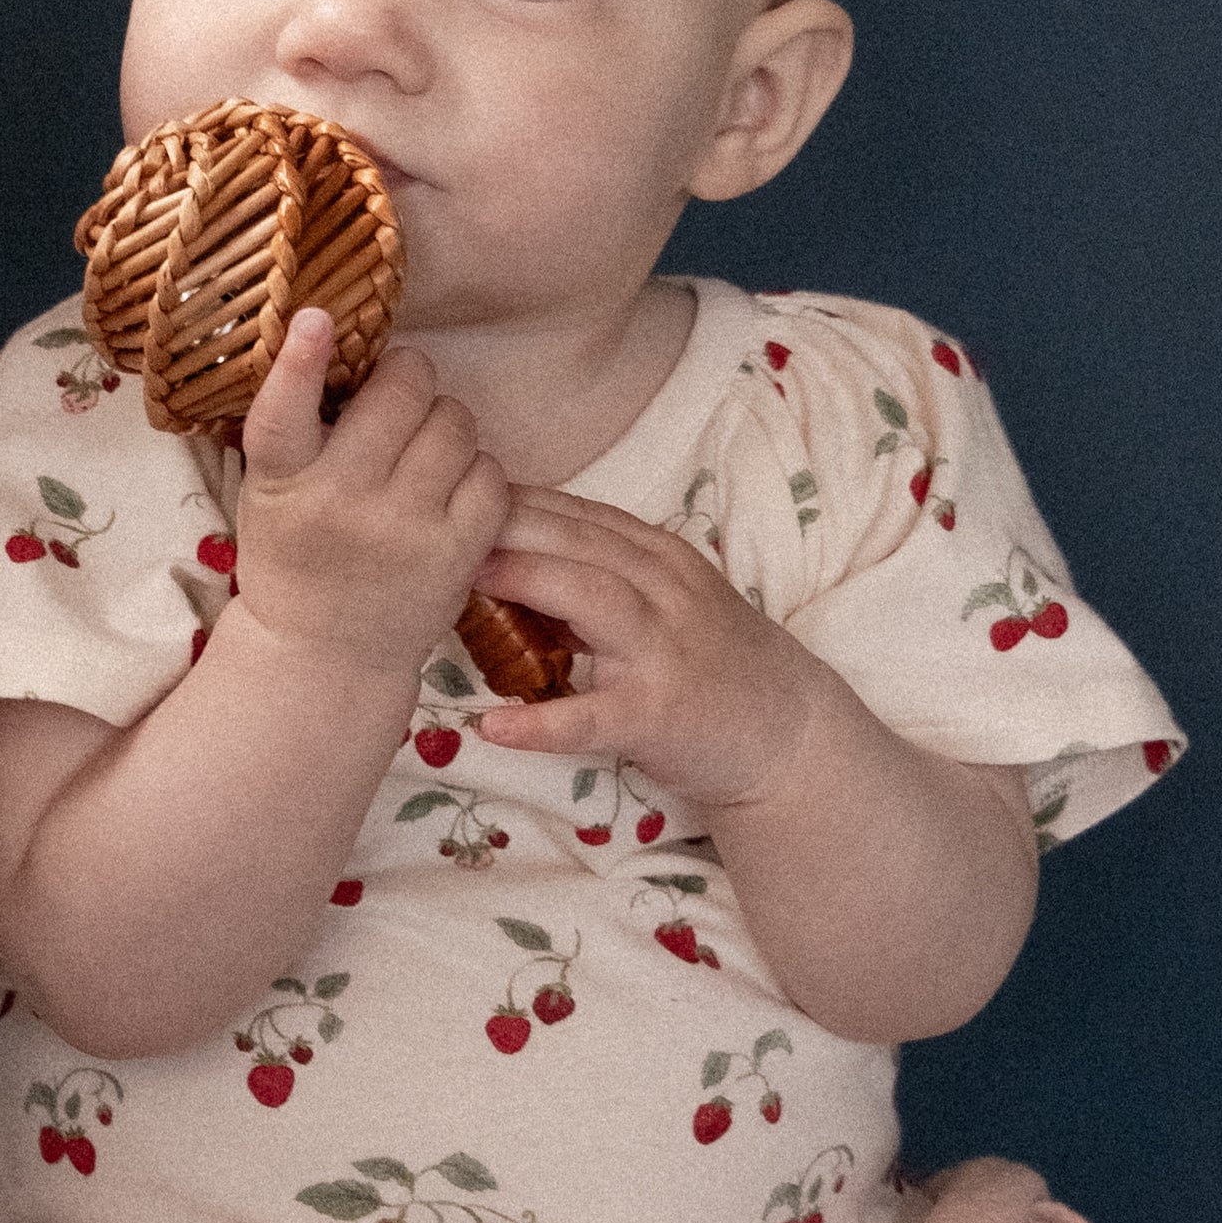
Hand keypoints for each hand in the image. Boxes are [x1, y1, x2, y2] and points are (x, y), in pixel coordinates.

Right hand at [230, 313, 509, 679]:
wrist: (325, 655)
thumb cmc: (296, 555)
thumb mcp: (270, 493)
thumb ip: (294, 428)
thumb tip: (330, 332)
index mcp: (283, 486)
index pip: (281, 417)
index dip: (299, 363)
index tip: (316, 318)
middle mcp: (341, 505)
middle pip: (403, 392)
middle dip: (405, 381)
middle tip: (395, 401)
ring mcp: (405, 531)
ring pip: (455, 421)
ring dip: (444, 422)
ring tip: (421, 450)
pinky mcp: (457, 555)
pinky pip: (491, 472)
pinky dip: (476, 470)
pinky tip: (449, 489)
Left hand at [466, 490, 827, 811]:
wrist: (789, 731)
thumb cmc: (709, 662)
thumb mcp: (662, 600)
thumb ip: (596, 576)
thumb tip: (500, 558)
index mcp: (657, 557)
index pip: (578, 513)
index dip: (513, 498)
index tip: (450, 491)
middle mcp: (665, 589)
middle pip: (579, 540)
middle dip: (507, 524)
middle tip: (431, 518)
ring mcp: (665, 650)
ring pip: (593, 599)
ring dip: (526, 581)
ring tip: (458, 582)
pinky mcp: (660, 715)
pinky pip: (593, 717)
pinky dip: (542, 722)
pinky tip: (492, 726)